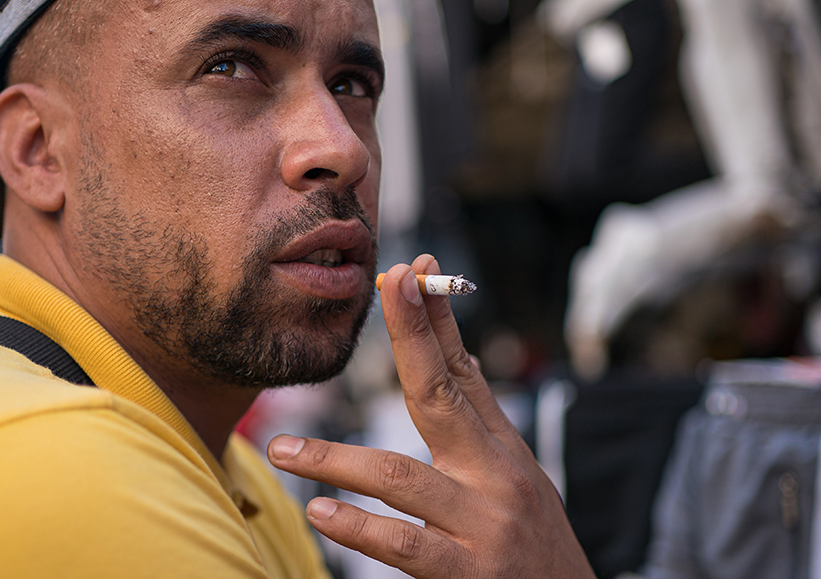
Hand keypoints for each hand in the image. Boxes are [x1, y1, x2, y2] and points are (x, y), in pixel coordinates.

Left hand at [268, 255, 594, 577]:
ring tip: (283, 450)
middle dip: (411, 335)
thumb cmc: (537, 548)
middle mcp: (495, 478)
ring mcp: (483, 525)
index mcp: (501, 451)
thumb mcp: (517, 478)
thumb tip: (448, 358)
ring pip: (399, 476)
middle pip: (441, 395)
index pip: (463, 372)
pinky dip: (358, 528)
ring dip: (334, 459)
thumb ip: (476, 426)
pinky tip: (320, 512)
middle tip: (381, 288)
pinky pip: (404, 544)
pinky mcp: (469, 574)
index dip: (433, 321)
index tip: (408, 273)